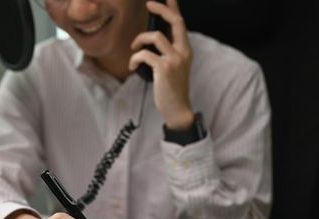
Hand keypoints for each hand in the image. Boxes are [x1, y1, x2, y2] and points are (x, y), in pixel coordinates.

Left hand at [129, 0, 193, 129]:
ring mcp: (174, 60)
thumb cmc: (172, 89)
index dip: (173, 8)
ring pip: (155, 37)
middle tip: (149, 3)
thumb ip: (168, 53)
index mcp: (186, 50)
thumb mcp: (174, 67)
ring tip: (134, 49)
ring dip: (139, 41)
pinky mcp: (164, 68)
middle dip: (161, 9)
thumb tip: (152, 41)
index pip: (181, 24)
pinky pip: (144, 55)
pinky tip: (133, 66)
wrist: (177, 109)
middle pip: (174, 22)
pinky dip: (135, 59)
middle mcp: (183, 52)